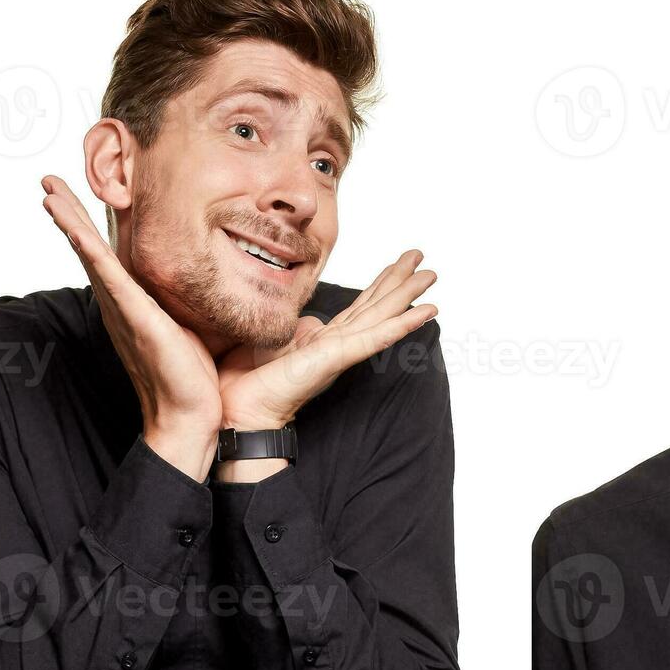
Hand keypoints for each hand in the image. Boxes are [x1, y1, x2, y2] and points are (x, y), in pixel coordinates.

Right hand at [41, 175, 222, 480]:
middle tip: (50, 181)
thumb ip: (196, 298)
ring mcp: (124, 310)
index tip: (83, 194)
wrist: (190, 416)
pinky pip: (109, 278)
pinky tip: (75, 230)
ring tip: (50, 192)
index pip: (112, 254)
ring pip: (91, 257)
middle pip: (91, 249)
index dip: (96, 223)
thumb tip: (220, 278)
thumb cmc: (195, 375)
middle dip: (70, 214)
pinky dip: (90, 251)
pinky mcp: (135, 318)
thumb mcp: (197, 322)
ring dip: (70, 222)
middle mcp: (122, 304)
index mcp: (135, 303)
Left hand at [216, 249, 437, 431]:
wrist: (239, 412)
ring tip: (431, 276)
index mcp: (323, 340)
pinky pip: (374, 339)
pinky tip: (423, 313)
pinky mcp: (336, 359)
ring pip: (381, 317)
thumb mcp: (270, 341)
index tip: (397, 264)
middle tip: (422, 258)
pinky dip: (401, 325)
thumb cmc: (247, 383)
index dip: (379, 284)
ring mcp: (340, 352)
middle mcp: (337, 344)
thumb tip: (300, 320)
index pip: (359, 308)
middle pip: (376, 306)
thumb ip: (291, 329)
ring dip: (408, 296)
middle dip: (400, 281)